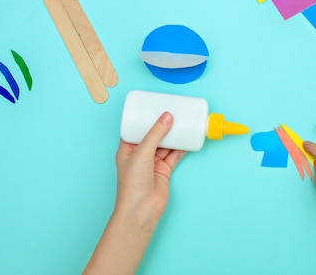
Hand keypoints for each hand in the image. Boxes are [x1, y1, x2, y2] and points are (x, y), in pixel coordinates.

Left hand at [83, 111, 186, 274]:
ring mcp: (153, 162)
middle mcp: (140, 154)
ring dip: (174, 134)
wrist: (141, 210)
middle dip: (163, 124)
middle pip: (154, 134)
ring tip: (183, 121)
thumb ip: (155, 134)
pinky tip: (188, 138)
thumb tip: (167, 116)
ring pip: (166, 143)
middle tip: (173, 111)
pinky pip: (175, 154)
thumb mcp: (142, 153)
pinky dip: (182, 147)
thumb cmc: (132, 185)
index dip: (145, 117)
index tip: (154, 106)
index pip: (136, 128)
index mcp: (127, 148)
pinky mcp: (165, 170)